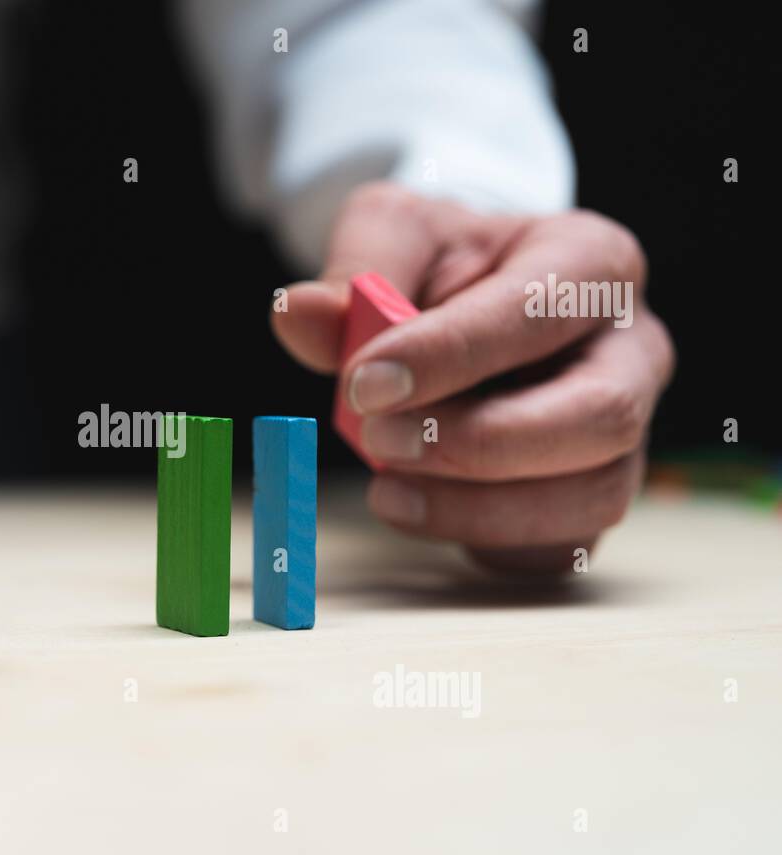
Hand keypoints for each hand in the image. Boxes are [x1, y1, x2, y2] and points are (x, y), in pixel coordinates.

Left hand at [272, 182, 674, 572]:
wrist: (469, 296)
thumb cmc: (441, 260)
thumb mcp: (395, 235)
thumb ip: (352, 272)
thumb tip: (296, 313)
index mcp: (593, 261)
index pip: (540, 311)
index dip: (451, 354)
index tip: (363, 381)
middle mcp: (633, 349)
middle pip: (601, 416)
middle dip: (480, 443)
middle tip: (378, 441)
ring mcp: (623, 431)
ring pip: (591, 495)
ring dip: (479, 509)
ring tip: (385, 491)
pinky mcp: (589, 494)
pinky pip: (560, 545)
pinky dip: (486, 542)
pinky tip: (420, 512)